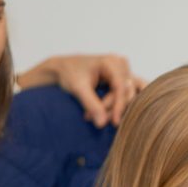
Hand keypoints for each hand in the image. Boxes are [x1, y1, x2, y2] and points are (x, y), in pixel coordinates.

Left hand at [15, 53, 144, 126]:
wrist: (61, 69)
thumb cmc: (68, 73)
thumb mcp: (78, 88)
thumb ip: (91, 104)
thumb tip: (102, 124)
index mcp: (112, 62)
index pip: (121, 87)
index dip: (119, 106)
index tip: (114, 122)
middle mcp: (121, 65)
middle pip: (125, 92)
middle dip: (111, 108)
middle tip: (91, 118)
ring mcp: (122, 73)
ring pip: (126, 96)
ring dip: (112, 109)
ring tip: (92, 116)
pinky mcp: (120, 81)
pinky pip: (124, 96)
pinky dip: (114, 107)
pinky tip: (103, 114)